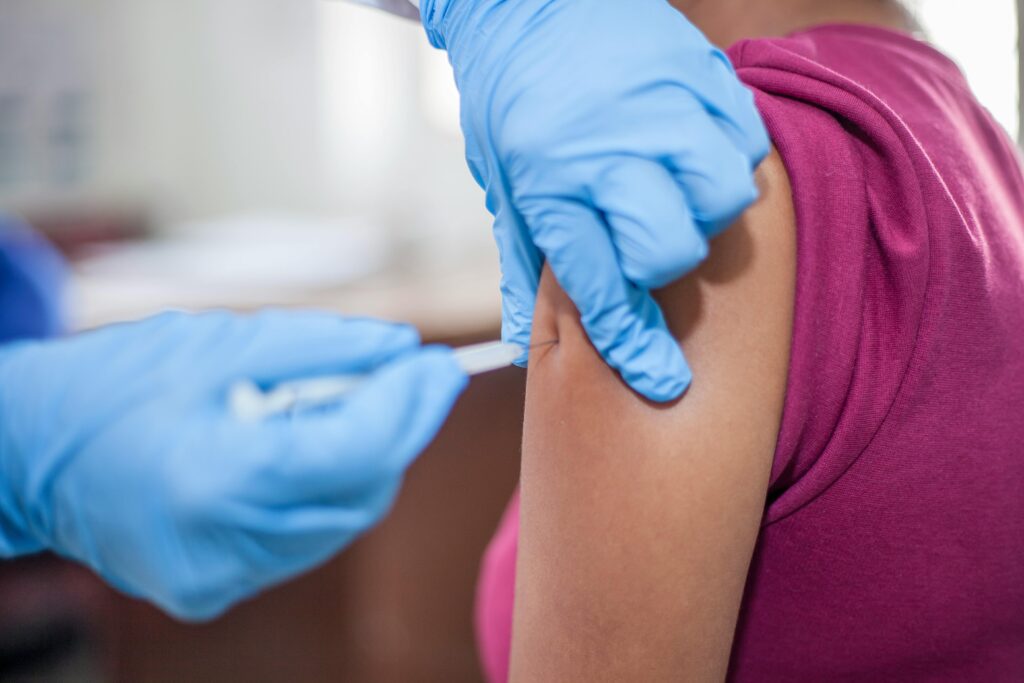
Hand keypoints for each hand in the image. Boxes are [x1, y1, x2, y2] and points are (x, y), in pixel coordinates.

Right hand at [0, 310, 466, 619]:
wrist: (29, 450)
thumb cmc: (118, 382)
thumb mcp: (225, 342)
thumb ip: (327, 349)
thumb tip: (404, 351)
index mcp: (219, 475)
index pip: (357, 450)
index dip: (411, 406)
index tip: (442, 367)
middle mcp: (224, 544)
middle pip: (362, 491)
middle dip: (397, 430)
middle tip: (410, 378)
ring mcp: (219, 578)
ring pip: (343, 520)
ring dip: (363, 461)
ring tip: (343, 405)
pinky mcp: (214, 588)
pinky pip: (305, 538)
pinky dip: (323, 490)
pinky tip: (305, 448)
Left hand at [421, 0, 768, 399]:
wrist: (527, 4)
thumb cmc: (510, 103)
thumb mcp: (503, 184)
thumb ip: (523, 263)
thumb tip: (522, 347)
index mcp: (552, 183)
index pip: (604, 287)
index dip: (635, 345)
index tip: (664, 381)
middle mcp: (610, 149)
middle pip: (673, 248)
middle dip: (665, 265)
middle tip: (650, 246)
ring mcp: (661, 106)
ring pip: (725, 196)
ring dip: (707, 213)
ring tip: (679, 198)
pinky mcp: (699, 71)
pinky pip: (747, 138)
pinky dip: (733, 159)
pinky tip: (700, 155)